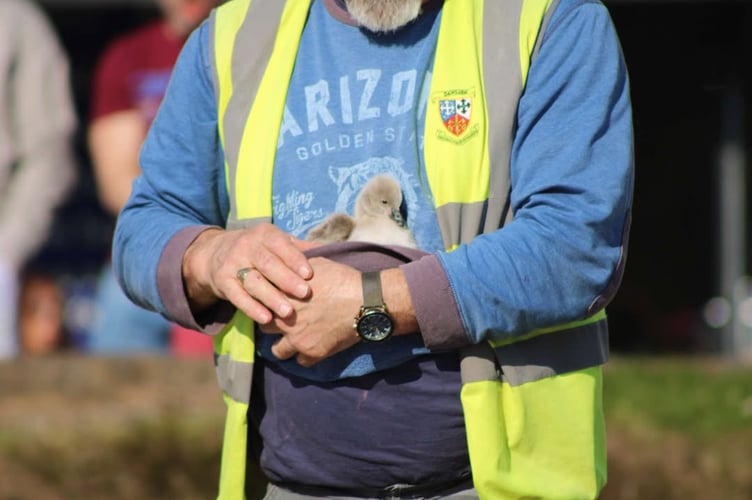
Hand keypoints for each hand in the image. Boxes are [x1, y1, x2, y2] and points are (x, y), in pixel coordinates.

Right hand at [182, 224, 317, 323]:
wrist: (217, 253)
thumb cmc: (259, 250)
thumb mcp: (276, 242)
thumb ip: (300, 248)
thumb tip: (331, 249)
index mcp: (265, 234)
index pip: (281, 246)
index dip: (296, 260)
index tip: (310, 274)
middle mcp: (247, 245)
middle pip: (268, 264)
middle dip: (287, 280)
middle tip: (305, 294)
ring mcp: (233, 263)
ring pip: (254, 281)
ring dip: (271, 297)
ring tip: (289, 312)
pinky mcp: (223, 281)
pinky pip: (237, 296)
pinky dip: (251, 308)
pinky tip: (266, 319)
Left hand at [260, 257, 361, 365]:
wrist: (365, 300)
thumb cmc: (342, 278)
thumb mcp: (314, 263)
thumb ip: (294, 268)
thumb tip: (286, 265)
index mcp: (282, 295)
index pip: (258, 302)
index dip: (264, 303)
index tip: (271, 303)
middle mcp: (284, 318)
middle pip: (264, 327)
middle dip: (272, 324)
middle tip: (282, 322)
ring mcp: (297, 338)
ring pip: (277, 351)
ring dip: (283, 345)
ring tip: (293, 339)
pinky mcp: (313, 352)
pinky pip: (300, 362)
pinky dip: (304, 356)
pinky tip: (312, 346)